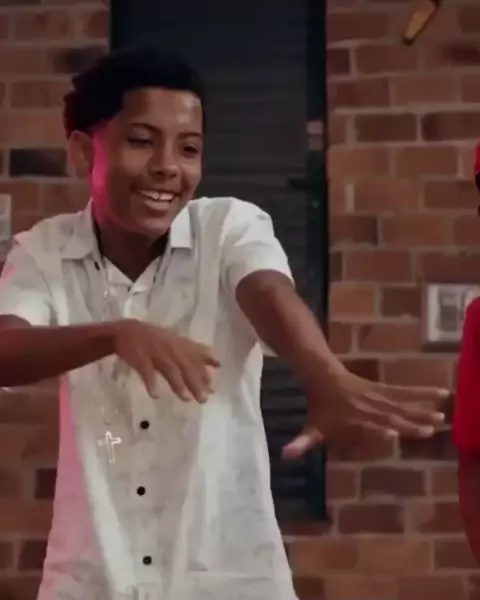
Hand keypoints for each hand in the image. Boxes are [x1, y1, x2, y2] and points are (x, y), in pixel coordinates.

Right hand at [112, 319, 219, 401]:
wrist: (127, 330)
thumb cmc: (155, 338)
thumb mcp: (177, 341)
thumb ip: (196, 351)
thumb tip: (218, 363)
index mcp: (180, 344)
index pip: (197, 356)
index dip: (205, 372)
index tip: (213, 387)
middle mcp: (171, 348)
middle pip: (186, 366)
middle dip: (196, 382)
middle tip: (203, 399)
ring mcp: (155, 353)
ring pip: (170, 369)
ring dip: (178, 384)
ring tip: (186, 399)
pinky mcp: (140, 358)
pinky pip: (147, 371)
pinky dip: (151, 382)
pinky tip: (155, 395)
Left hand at [283, 370, 449, 459]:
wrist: (322, 375)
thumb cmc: (320, 406)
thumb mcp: (311, 427)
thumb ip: (301, 443)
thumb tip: (285, 456)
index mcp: (353, 421)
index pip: (368, 426)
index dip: (379, 429)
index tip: (393, 432)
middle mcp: (368, 409)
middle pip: (391, 416)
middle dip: (409, 423)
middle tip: (429, 430)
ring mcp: (377, 397)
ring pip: (402, 404)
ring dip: (422, 410)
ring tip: (441, 417)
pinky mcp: (383, 389)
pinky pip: (404, 391)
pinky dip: (422, 392)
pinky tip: (439, 393)